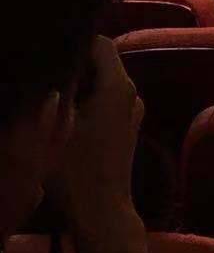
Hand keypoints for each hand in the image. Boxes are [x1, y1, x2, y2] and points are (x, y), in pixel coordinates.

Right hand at [56, 38, 142, 225]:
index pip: (100, 43)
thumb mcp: (51, 126)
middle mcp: (131, 92)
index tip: (47, 49)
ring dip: (78, 82)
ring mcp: (132, 109)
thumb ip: (52, 91)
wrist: (99, 210)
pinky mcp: (126, 125)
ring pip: (102, 81)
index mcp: (118, 86)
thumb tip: (48, 71)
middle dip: (72, 63)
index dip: (73, 42)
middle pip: (101, 61)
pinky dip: (86, 98)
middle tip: (41, 70)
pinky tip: (62, 110)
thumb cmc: (73, 170)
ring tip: (47, 89)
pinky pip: (105, 98)